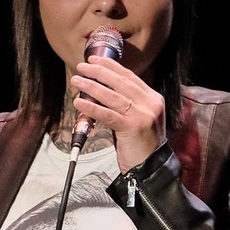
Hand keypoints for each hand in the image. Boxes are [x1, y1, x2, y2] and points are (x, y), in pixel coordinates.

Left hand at [70, 55, 163, 170]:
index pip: (130, 77)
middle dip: (99, 72)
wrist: (151, 169)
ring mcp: (142, 115)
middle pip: (121, 82)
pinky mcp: (132, 127)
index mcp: (153, 99)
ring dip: (91, 87)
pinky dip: (91, 107)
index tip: (96, 60)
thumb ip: (126, 105)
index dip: (112, 67)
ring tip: (76, 81)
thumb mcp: (138, 119)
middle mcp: (150, 103)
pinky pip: (107, 114)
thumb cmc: (141, 146)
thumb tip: (100, 93)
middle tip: (82, 66)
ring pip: (112, 96)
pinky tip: (79, 102)